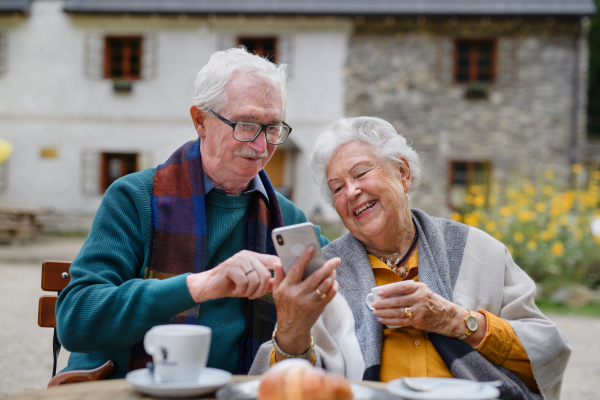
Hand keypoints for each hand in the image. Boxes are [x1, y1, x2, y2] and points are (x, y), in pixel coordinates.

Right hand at [186, 250, 281, 302]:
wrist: (209, 287)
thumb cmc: (231, 285)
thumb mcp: (251, 285)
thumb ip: (266, 283)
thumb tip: (282, 284)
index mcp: (255, 257)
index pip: (275, 260)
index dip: (280, 272)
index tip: (280, 284)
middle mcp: (248, 255)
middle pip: (265, 274)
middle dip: (260, 290)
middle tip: (251, 296)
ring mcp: (239, 259)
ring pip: (255, 279)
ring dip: (249, 292)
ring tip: (241, 293)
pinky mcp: (230, 266)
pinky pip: (244, 282)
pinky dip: (240, 291)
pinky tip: (234, 291)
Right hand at [272, 247, 340, 357]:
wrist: (291, 329)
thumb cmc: (284, 307)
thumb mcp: (276, 292)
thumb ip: (279, 276)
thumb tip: (279, 262)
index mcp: (287, 288)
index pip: (296, 269)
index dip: (304, 257)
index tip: (312, 248)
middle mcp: (298, 294)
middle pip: (316, 276)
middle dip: (328, 266)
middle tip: (336, 259)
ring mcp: (309, 302)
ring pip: (325, 284)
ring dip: (332, 275)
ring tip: (334, 269)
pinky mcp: (318, 308)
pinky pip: (330, 294)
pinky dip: (334, 286)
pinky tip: (333, 281)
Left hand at [372, 281, 486, 347]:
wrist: (449, 317)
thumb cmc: (433, 302)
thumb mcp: (424, 292)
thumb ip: (409, 291)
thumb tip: (388, 292)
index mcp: (421, 288)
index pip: (402, 287)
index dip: (389, 289)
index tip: (379, 292)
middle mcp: (420, 298)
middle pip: (397, 301)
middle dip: (383, 303)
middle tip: (374, 303)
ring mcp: (420, 311)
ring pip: (397, 312)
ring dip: (384, 313)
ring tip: (375, 312)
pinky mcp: (418, 322)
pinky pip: (401, 321)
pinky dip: (390, 321)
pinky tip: (382, 319)